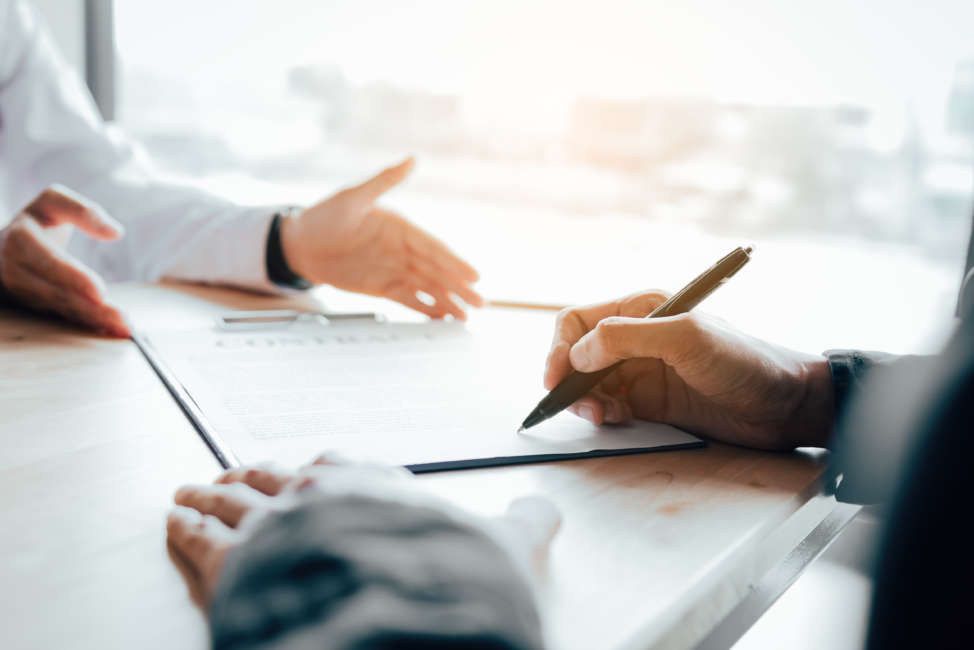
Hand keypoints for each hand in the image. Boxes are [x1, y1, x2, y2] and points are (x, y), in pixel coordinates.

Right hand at [0, 186, 128, 336]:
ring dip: (93, 320)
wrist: (1, 247)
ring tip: (123, 327)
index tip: (101, 292)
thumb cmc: (37, 221)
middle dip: (91, 308)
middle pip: (57, 292)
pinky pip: (61, 316)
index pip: (49, 261)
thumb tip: (115, 232)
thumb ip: (83, 211)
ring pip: (60, 308)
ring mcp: (21, 290)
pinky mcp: (32, 305)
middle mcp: (16, 268)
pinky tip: (111, 330)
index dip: (74, 278)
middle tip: (122, 319)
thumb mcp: (52, 202)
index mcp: (20, 238)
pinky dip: (88, 325)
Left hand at [167, 457, 560, 608]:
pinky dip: (185, 530)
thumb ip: (524, 523)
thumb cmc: (468, 591)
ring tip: (186, 493)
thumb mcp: (511, 553)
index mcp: (383, 489)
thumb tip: (544, 507)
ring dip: (206, 496)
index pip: (340, 467)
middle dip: (247, 479)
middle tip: (223, 477)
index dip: (316, 471)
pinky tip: (173, 521)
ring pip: (232, 503)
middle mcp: (327, 497)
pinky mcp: (242, 571)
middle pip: (276, 479)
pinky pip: (204, 544)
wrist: (422, 635)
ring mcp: (281, 530)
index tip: (302, 471)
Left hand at [280, 158, 482, 318]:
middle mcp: (403, 249)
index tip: (472, 276)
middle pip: (436, 271)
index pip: (433, 248)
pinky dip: (426, 309)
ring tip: (466, 316)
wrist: (300, 244)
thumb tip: (412, 159)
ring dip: (448, 301)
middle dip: (459, 287)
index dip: (454, 263)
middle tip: (481, 302)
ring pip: (427, 288)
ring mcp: (395, 269)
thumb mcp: (353, 197)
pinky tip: (443, 317)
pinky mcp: (383, 286)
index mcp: (401, 228)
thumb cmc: (324, 216)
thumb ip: (384, 180)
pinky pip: (409, 299)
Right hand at [544, 290, 835, 449]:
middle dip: (568, 379)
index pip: (578, 321)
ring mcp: (641, 371)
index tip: (556, 378)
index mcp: (641, 309)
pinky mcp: (650, 402)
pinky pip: (609, 406)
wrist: (785, 404)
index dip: (559, 347)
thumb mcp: (685, 339)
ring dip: (584, 400)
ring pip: (588, 383)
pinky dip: (603, 415)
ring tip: (601, 417)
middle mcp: (636, 337)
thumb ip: (626, 338)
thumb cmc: (743, 362)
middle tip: (580, 407)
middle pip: (576, 354)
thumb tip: (578, 353)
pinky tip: (617, 421)